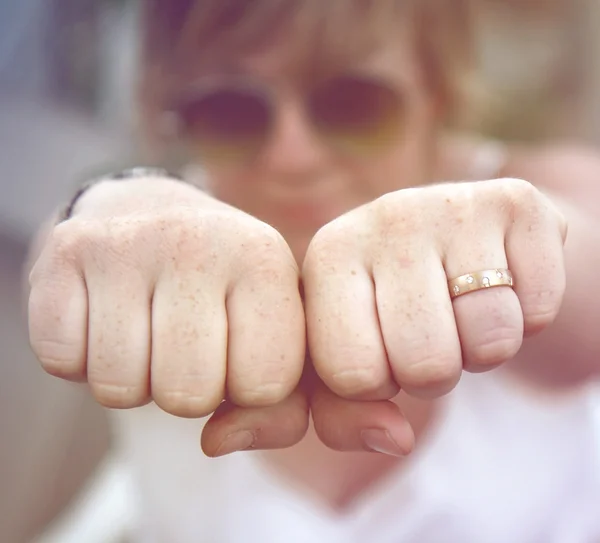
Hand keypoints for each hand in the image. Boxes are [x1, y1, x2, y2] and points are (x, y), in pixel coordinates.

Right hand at [28, 175, 307, 455]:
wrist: (153, 213)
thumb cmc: (222, 291)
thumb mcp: (274, 336)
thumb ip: (281, 409)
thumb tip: (216, 443)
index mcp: (266, 261)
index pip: (265, 387)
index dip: (247, 388)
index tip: (238, 350)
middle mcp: (200, 241)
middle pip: (188, 395)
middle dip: (187, 391)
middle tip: (185, 344)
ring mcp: (128, 241)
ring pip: (119, 389)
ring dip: (132, 379)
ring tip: (146, 328)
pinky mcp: (67, 249)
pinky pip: (62, 361)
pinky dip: (80, 359)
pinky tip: (103, 315)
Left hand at [302, 178, 566, 453]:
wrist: (450, 238)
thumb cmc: (386, 310)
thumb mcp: (344, 360)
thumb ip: (339, 416)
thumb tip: (396, 440)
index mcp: (328, 258)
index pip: (351, 375)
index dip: (376, 386)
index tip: (379, 355)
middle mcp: (384, 217)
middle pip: (426, 365)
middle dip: (431, 374)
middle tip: (427, 336)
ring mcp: (450, 203)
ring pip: (490, 340)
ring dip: (481, 349)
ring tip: (461, 312)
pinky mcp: (514, 201)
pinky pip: (539, 309)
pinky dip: (527, 318)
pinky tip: (500, 285)